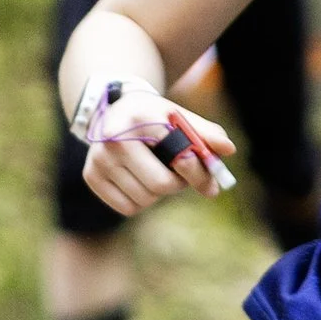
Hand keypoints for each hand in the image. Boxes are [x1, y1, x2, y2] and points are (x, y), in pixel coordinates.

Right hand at [80, 88, 237, 216]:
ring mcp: (99, 159)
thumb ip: (207, 133)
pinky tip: (139, 180)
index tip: (211, 185)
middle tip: (178, 174)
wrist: (115, 111)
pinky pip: (127, 208)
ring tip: (156, 172)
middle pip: (161, 186)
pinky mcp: (91, 176)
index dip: (200, 175)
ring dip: (159, 193)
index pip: (179, 159)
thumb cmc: (155, 117)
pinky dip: (140, 201)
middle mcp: (115, 139)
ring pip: (145, 200)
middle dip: (177, 184)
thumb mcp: (180, 117)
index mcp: (142, 119)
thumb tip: (229, 150)